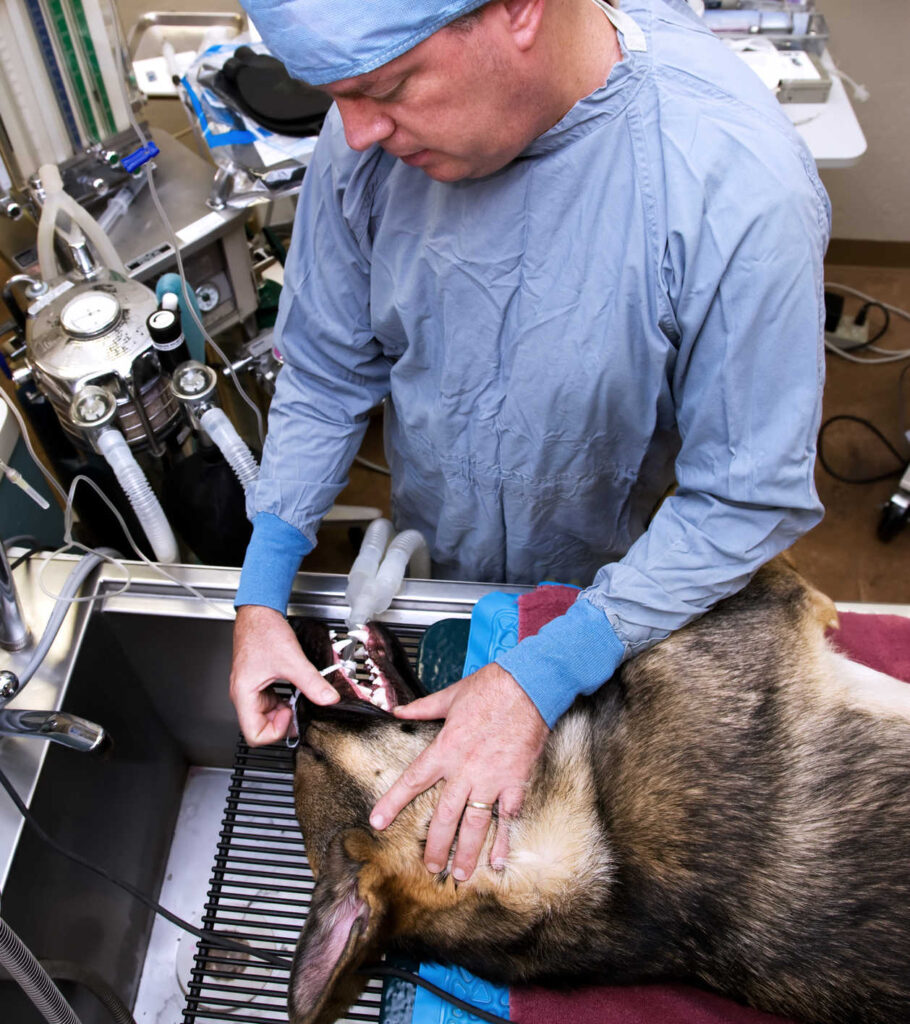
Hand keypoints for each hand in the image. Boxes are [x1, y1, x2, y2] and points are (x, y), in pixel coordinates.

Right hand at [230, 605, 338, 744]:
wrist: (259, 612)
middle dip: (283, 721)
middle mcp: (243, 695)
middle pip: (261, 727)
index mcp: (244, 695)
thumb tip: (328, 699)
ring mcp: (250, 689)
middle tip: (300, 708)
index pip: (254, 735)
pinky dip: (284, 699)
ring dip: (285, 710)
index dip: (275, 732)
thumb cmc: (263, 631)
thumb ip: (312, 682)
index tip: (291, 715)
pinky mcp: (258, 682)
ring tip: (299, 697)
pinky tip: (295, 689)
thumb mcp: (292, 660)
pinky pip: (271, 700)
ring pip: (267, 714)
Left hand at [369, 662, 548, 880]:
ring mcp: (492, 778)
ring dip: (466, 851)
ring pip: (475, 823)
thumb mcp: (449, 695)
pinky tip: (498, 861)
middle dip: (436, 844)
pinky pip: (508, 817)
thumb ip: (422, 708)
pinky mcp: (516, 781)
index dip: (393, 802)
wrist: (528, 685)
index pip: (413, 781)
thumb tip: (397, 710)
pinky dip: (503, 840)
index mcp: (445, 747)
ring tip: (459, 874)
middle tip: (430, 866)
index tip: (378, 822)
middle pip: (445, 814)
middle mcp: (465, 769)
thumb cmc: (489, 688)